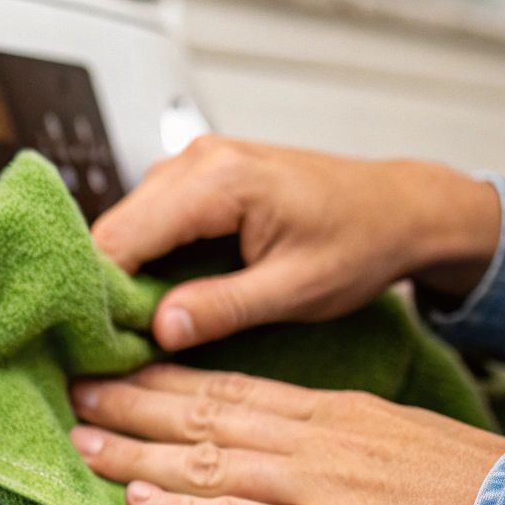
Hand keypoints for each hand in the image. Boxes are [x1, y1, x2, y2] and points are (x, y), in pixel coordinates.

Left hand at [67, 364, 504, 504]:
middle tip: (73, 393)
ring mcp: (319, 489)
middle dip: (133, 405)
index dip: (166, 383)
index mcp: (331, 414)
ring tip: (81, 444)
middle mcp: (314, 442)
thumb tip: (282, 438)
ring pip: (207, 461)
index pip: (230, 390)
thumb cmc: (470, 489)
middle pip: (204, 416)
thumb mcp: (394, 439)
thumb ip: (333, 437)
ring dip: (136, 454)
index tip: (116, 373)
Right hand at [91, 136, 501, 350]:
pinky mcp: (198, 175)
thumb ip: (223, 308)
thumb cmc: (361, 244)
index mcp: (218, 181)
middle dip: (114, 287)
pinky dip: (152, 258)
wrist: (401, 208)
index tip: (107, 345)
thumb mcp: (296, 290)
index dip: (104, 295)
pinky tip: (173, 292)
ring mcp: (194, 162)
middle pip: (114, 230)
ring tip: (155, 321)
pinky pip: (151, 219)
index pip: (120, 240)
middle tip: (129, 343)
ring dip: (132, 273)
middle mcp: (196, 159)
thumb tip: (157, 330)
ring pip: (127, 226)